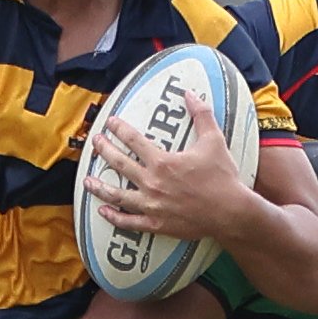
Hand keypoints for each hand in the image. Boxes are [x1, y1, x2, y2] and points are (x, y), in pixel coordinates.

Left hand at [83, 119, 247, 242]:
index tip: (110, 122)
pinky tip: (103, 211)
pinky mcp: (156, 224)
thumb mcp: (214, 141)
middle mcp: (151, 182)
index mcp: (162, 161)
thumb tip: (191, 94)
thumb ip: (201, 115)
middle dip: (104, 151)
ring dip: (100, 187)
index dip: (119, 129)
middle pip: (119, 164)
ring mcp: (151, 205)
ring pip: (117, 195)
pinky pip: (129, 221)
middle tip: (95, 143)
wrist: (230, 212)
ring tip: (87, 180)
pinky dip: (114, 217)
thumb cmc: (222, 177)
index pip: (133, 140)